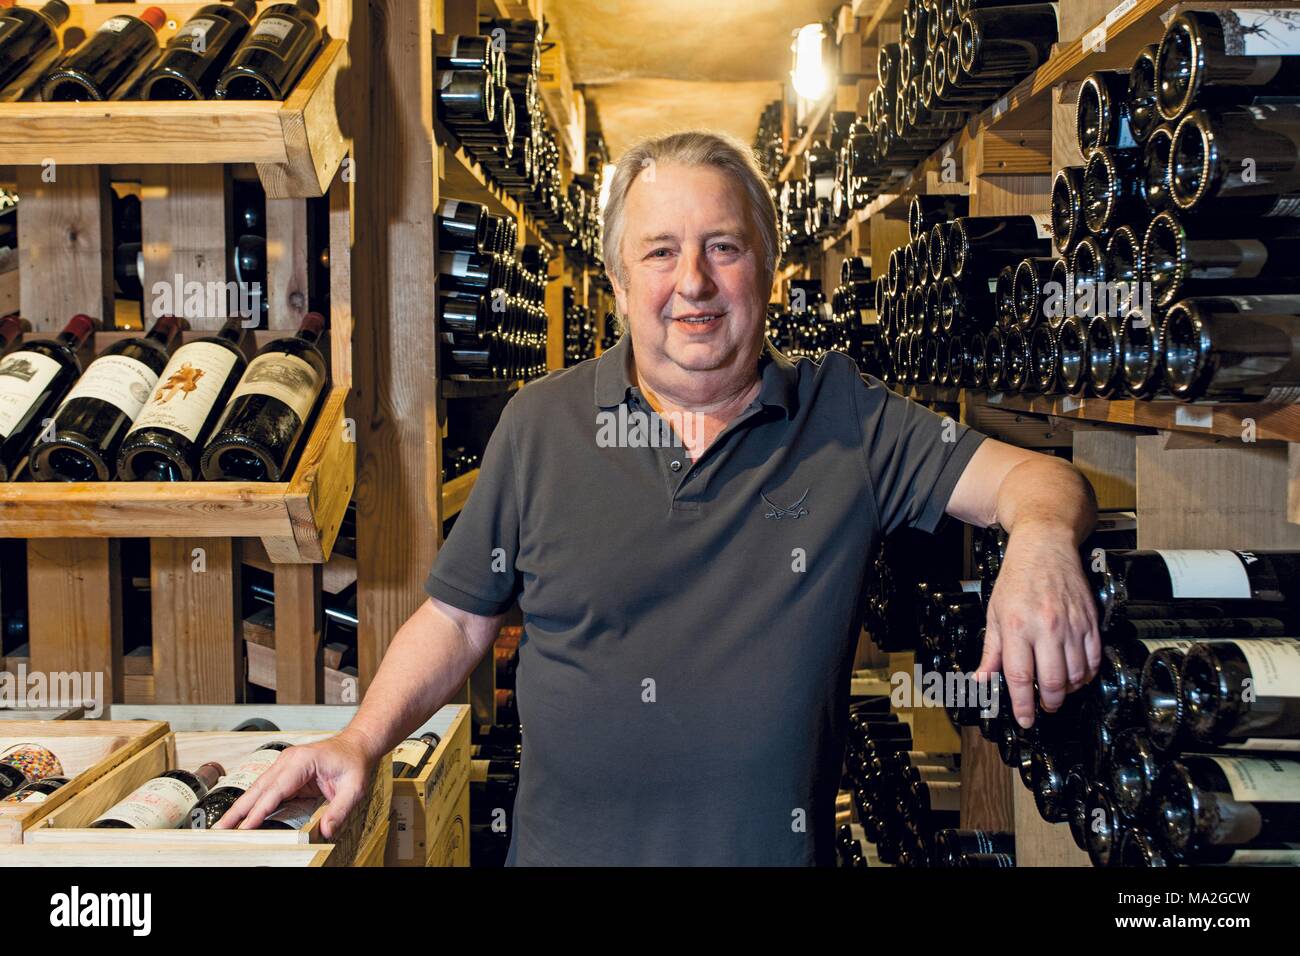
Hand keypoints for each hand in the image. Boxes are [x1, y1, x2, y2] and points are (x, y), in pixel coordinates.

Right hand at [213, 731, 374, 837]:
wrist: (356, 745)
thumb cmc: (354, 762)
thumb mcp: (354, 788)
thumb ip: (340, 810)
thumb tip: (326, 831)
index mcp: (302, 762)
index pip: (275, 790)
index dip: (259, 810)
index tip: (245, 827)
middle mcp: (288, 761)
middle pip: (258, 789)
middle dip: (238, 810)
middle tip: (220, 828)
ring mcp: (284, 765)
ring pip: (258, 789)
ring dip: (241, 807)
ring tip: (224, 826)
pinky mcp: (286, 773)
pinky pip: (266, 790)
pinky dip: (253, 803)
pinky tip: (243, 817)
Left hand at [975, 522, 1100, 727]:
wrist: (1045, 546)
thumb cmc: (1017, 578)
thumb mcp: (994, 613)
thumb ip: (991, 651)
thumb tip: (983, 679)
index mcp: (1017, 627)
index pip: (1020, 678)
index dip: (1022, 705)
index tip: (1024, 719)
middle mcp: (1046, 628)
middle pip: (1052, 682)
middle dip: (1048, 703)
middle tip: (1043, 708)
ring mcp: (1072, 625)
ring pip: (1076, 675)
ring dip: (1067, 691)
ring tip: (1057, 692)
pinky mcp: (1090, 622)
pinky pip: (1094, 659)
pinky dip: (1087, 675)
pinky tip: (1077, 676)